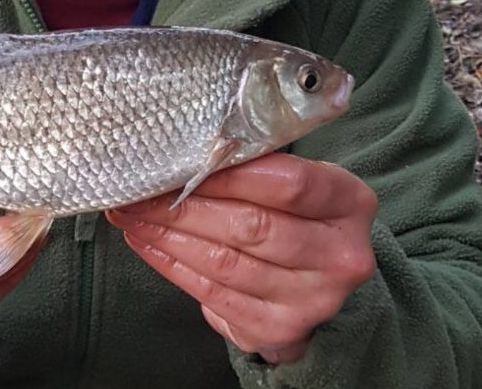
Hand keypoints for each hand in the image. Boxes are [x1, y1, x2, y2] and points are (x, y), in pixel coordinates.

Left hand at [106, 153, 377, 364]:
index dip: (229, 173)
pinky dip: (173, 265)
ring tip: (132, 215)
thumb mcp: (297, 178)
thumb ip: (258, 163)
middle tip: (140, 191)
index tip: (182, 163)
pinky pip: (214, 293)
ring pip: (226, 262)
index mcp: (349, 203)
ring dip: (169, 236)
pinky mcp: (279, 329)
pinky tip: (147, 243)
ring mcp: (312, 299)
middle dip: (184, 207)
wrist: (318, 278)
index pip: (288, 183)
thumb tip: (187, 152)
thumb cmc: (297, 212)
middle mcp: (339, 256)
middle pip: (251, 226)